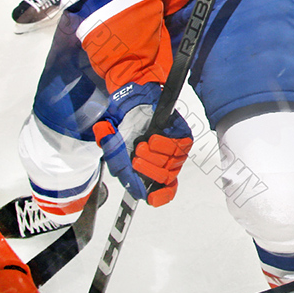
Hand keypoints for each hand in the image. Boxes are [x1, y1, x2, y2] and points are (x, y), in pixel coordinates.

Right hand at [92, 82, 192, 206]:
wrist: (132, 95)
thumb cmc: (123, 119)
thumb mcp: (111, 140)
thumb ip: (113, 156)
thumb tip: (124, 177)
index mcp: (149, 167)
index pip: (163, 190)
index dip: (159, 196)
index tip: (151, 197)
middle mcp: (164, 160)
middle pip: (164, 178)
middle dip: (148, 171)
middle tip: (135, 159)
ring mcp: (175, 148)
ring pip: (171, 164)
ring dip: (153, 158)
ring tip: (140, 146)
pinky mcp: (182, 134)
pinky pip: (179, 146)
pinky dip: (164, 144)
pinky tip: (152, 138)